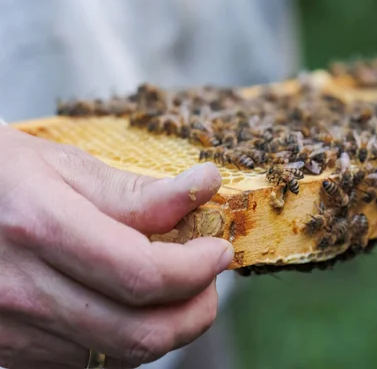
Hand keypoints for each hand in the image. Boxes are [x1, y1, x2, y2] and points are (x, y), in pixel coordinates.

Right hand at [0, 125, 232, 368]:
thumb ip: (134, 191)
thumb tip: (204, 188)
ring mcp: (9, 330)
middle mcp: (20, 290)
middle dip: (195, 311)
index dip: (197, 269)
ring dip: (165, 326)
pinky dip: (125, 339)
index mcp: (38, 228)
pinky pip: (87, 362)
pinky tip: (128, 304)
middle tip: (207, 278)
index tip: (218, 250)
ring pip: (117, 355)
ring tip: (174, 286)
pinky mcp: (8, 349)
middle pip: (138, 333)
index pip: (143, 275)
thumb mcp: (60, 165)